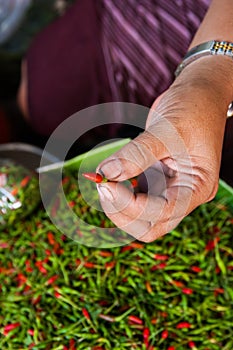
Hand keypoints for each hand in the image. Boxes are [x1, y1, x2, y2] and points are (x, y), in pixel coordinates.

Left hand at [96, 57, 231, 241]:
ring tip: (104, 181)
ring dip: (118, 206)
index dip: (132, 205)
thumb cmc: (193, 107)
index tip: (107, 184)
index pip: (162, 212)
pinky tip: (110, 178)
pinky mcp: (158, 180)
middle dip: (123, 213)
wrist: (198, 93)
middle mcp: (185, 194)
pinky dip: (120, 194)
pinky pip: (136, 199)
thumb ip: (137, 154)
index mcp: (197, 187)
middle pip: (151, 226)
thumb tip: (106, 173)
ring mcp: (171, 189)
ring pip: (141, 218)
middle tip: (103, 186)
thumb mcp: (168, 129)